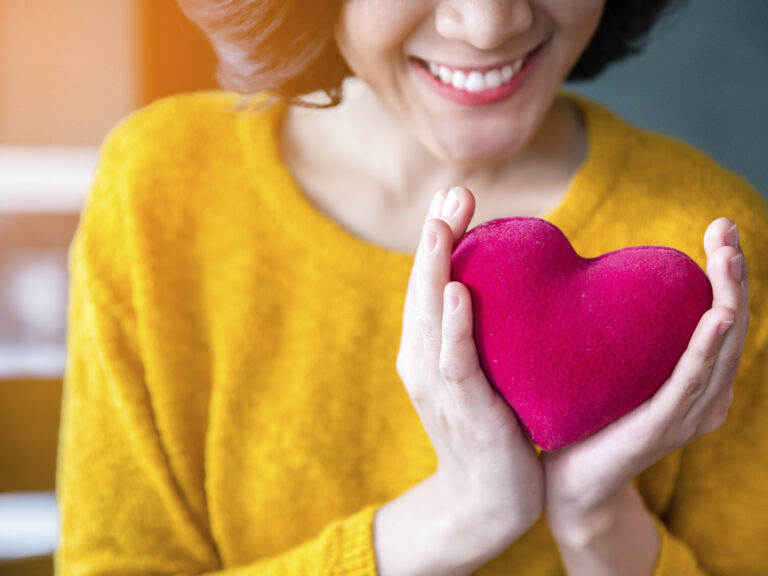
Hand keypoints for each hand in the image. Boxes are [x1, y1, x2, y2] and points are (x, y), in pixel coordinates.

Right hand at [397, 186, 543, 546]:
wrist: (487, 500)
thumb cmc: (492, 429)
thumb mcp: (485, 370)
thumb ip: (486, 331)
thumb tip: (514, 287)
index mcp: (427, 345)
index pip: (430, 282)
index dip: (439, 239)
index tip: (453, 196)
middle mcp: (422, 357)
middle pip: (424, 288)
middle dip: (436, 238)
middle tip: (452, 191)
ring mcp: (436, 382)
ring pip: (429, 315)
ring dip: (435, 267)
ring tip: (443, 224)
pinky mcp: (460, 407)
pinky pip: (453, 360)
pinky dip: (452, 325)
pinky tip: (457, 292)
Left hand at [542, 217, 748, 530]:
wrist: (568, 483)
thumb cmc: (587, 419)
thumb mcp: (610, 367)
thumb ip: (617, 331)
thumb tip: (593, 277)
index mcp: (694, 379)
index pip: (719, 315)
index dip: (725, 272)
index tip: (719, 227)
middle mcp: (702, 395)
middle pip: (729, 325)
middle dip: (733, 274)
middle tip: (726, 229)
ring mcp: (687, 414)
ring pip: (718, 350)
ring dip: (727, 300)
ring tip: (728, 257)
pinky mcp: (661, 428)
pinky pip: (688, 384)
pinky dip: (705, 350)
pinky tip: (715, 317)